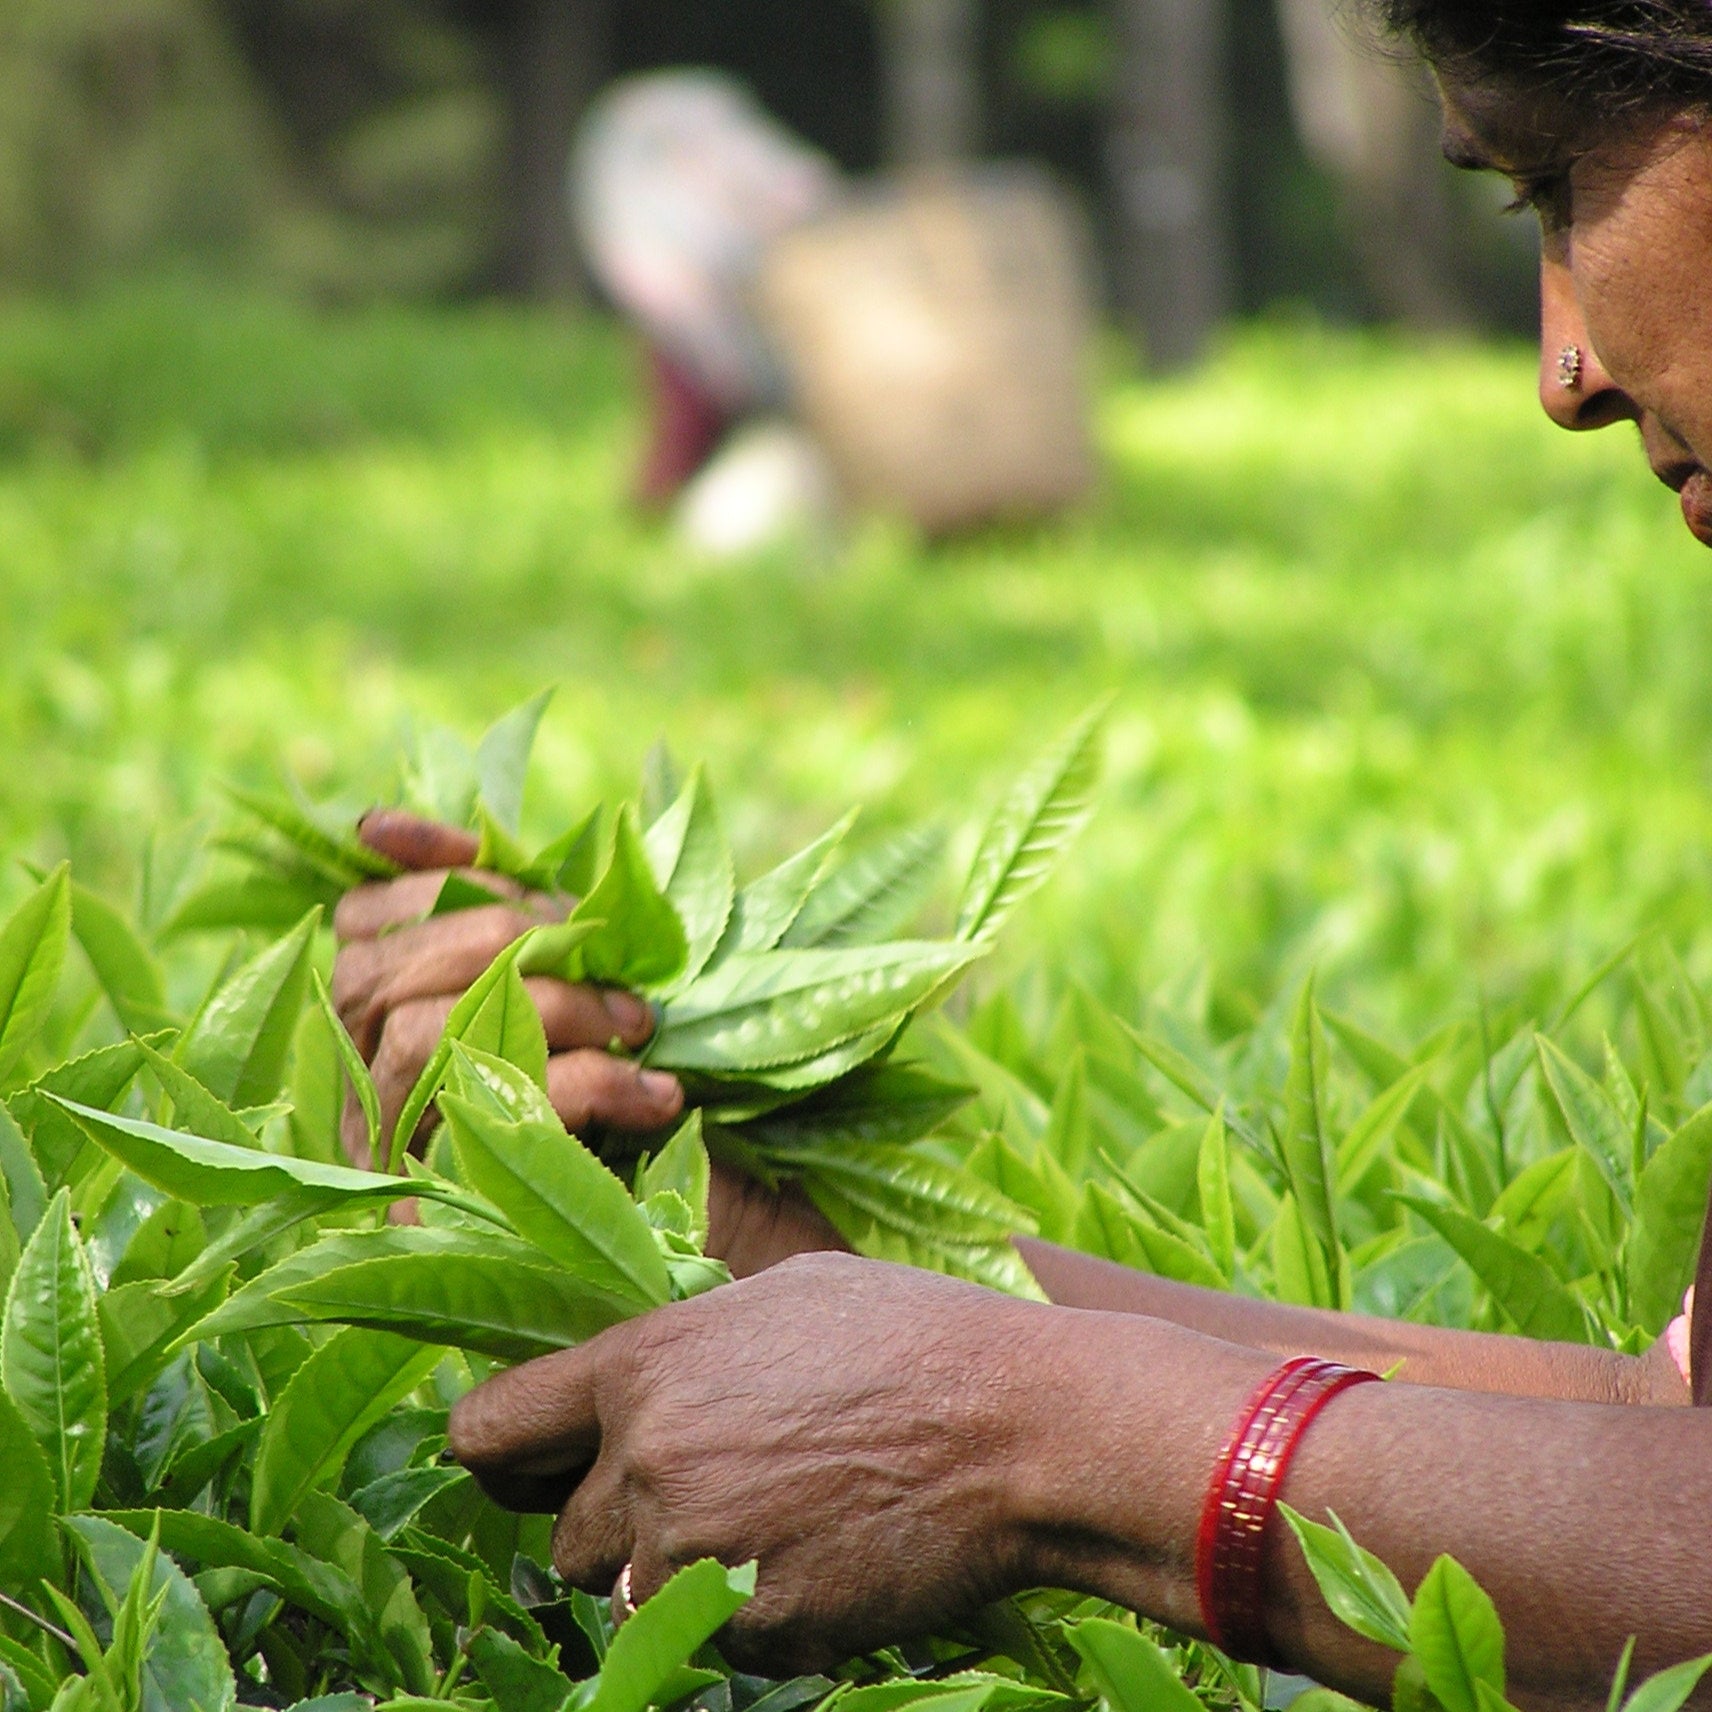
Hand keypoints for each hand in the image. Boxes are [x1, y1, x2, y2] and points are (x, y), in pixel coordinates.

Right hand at [336, 811, 849, 1271]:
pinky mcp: (456, 1207)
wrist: (710, 1227)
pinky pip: (502, 1116)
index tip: (515, 865)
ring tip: (640, 1022)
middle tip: (605, 953)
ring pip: (426, 1037)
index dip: (427, 877)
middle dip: (503, 937)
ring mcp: (402, 1152)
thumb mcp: (567, 974)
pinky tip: (657, 1092)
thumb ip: (491, 906)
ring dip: (552, 1008)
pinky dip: (594, 1083)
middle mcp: (369, 1086)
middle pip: (378, 977)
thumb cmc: (628, 1079)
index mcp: (383, 1018)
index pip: (359, 921)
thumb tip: (372, 826)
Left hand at [448, 1252, 1060, 1673]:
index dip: (499, 1453)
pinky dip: (744, 1613)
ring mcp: (695, 1555)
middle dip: (614, 1526)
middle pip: (560, 1537)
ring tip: (769, 1522)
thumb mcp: (783, 1295)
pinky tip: (814, 1555)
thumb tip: (635, 1374)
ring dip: (674, 1576)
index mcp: (644, 1366)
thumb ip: (686, 1341)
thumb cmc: (911, 1336)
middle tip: (706, 1491)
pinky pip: (708, 1637)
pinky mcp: (750, 1630)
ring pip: (628, 1596)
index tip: (523, 1465)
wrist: (1018, 1426)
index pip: (489, 1429)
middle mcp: (647, 1462)